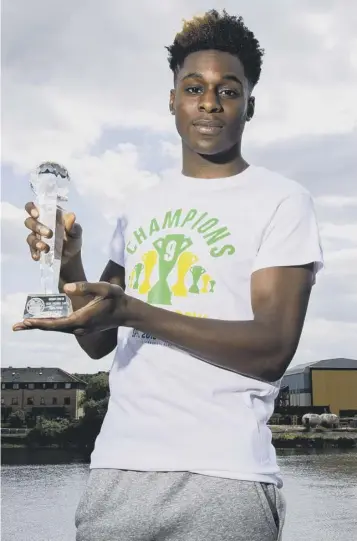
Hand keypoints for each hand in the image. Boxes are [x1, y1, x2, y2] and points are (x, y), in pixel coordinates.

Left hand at [13, 282, 128, 334]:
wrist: (127, 312)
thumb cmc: (116, 299)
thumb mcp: (103, 288)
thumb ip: (84, 287)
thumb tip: (64, 288)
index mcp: (81, 319)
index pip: (55, 324)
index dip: (38, 323)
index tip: (25, 322)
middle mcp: (79, 328)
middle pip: (53, 328)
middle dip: (35, 326)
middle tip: (17, 326)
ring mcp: (81, 330)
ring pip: (58, 328)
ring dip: (42, 326)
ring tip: (26, 324)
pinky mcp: (84, 328)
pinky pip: (63, 327)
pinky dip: (52, 325)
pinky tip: (45, 321)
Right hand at [24, 201, 81, 265]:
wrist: (72, 257)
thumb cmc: (73, 239)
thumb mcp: (76, 232)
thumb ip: (72, 225)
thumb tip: (71, 216)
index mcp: (49, 216)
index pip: (35, 207)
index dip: (31, 208)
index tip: (36, 214)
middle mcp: (40, 224)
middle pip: (29, 221)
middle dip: (37, 227)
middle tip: (49, 234)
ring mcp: (37, 237)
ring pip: (30, 237)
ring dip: (36, 242)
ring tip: (45, 248)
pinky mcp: (36, 248)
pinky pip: (31, 249)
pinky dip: (34, 253)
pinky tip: (38, 256)